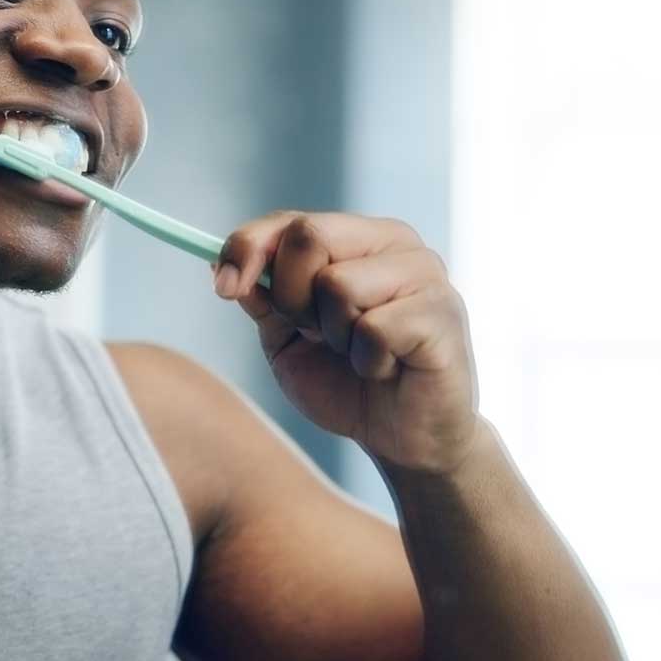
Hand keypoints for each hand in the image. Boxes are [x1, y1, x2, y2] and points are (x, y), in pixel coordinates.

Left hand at [213, 211, 480, 477]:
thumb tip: (220, 265)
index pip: (289, 221)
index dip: (246, 248)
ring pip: (338, 284)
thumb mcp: (287, 341)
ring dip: (334, 335)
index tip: (224, 288)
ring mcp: (425, 274)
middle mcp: (395, 242)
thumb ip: (262, 300)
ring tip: (361, 354)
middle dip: (291, 296)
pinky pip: (373, 328)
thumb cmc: (348, 384)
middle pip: (309, 235)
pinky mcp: (441, 313)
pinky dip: (367, 361)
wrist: (404, 439)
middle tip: (315, 334)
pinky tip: (386, 368)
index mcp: (358, 238)